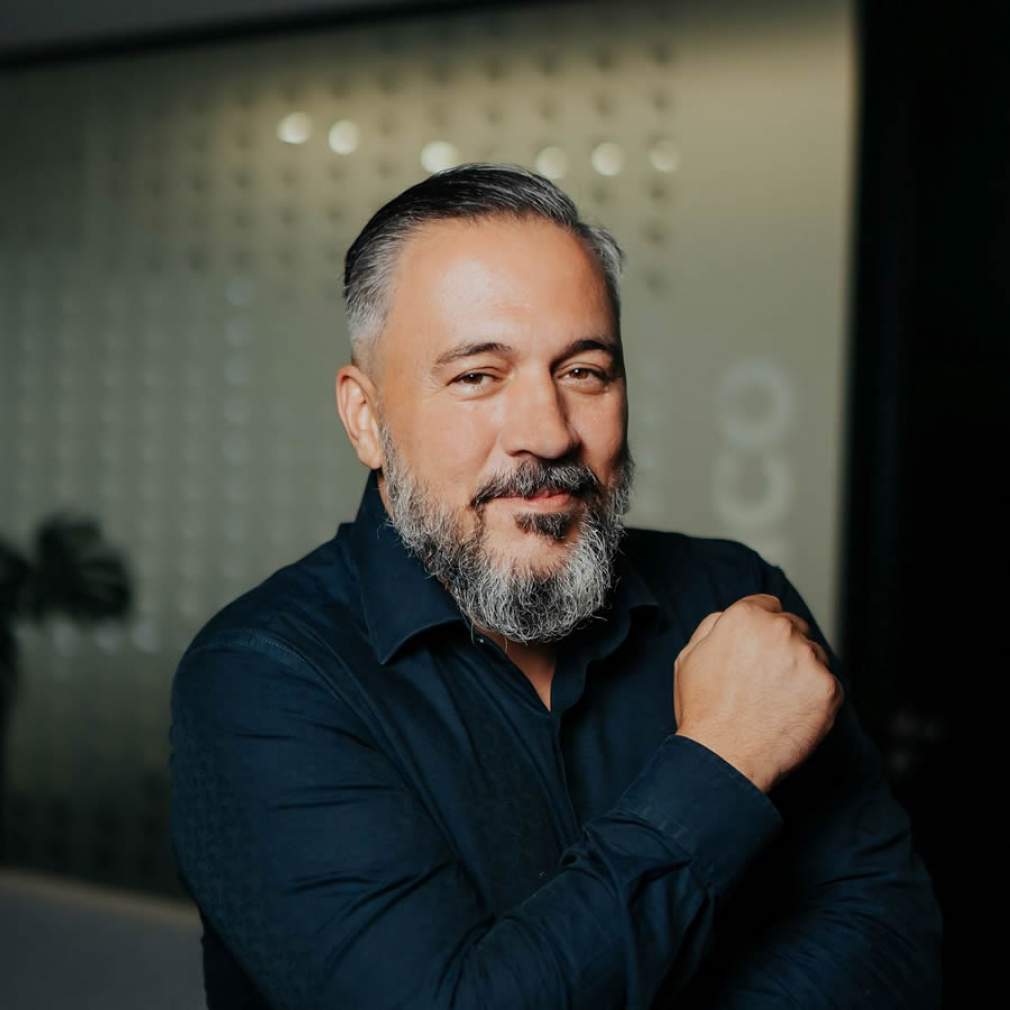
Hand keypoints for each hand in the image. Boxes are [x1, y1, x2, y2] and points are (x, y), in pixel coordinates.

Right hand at [673, 594, 842, 792]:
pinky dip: (814, 698)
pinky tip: (790, 713)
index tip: (759, 647)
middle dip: (783, 647)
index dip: (760, 628)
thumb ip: (713, 626)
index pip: (767, 605)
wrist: (725, 757)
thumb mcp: (689, 657)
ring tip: (776, 700)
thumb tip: (729, 618)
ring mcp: (807, 658)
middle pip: (793, 626)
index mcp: (745, 617)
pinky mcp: (828, 688)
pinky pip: (828, 685)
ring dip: (801, 671)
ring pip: (813, 655)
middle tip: (765, 679)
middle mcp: (779, 629)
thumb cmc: (705, 711)